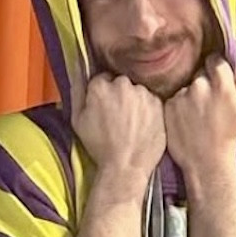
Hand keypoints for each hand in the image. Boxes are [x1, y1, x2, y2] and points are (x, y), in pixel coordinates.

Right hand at [70, 72, 165, 196]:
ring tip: (131, 123)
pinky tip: (142, 125)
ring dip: (134, 101)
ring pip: (137, 90)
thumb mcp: (78, 120)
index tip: (104, 106)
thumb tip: (77, 70)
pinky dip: (148, 109)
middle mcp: (123, 84)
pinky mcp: (159, 104)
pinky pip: (151, 100)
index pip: (102, 78)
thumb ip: (77, 92)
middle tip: (118, 116)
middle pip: (121, 82)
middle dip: (119, 95)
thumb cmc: (99, 146)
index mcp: (100, 86)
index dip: (102, 93)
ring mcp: (143, 93)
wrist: (126, 165)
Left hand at [164, 45, 235, 178]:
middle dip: (204, 81)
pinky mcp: (167, 106)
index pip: (215, 60)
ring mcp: (180, 96)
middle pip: (199, 72)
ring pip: (186, 84)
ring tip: (197, 114)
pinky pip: (174, 96)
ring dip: (191, 93)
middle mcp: (198, 86)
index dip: (217, 70)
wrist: (206, 161)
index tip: (218, 82)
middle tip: (209, 102)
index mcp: (221, 84)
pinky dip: (179, 104)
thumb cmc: (231, 134)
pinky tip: (186, 119)